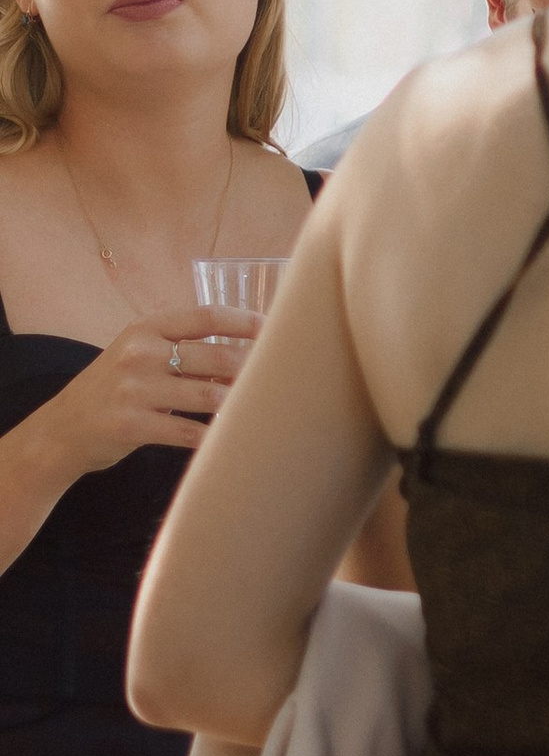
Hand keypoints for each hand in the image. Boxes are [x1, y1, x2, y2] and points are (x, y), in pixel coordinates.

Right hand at [40, 306, 256, 479]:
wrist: (61, 429)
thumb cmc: (112, 389)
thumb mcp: (137, 355)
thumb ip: (180, 347)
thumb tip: (244, 350)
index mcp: (145, 329)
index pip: (207, 316)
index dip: (247, 322)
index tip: (275, 330)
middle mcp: (140, 353)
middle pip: (215, 356)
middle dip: (252, 369)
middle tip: (281, 377)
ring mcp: (134, 390)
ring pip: (208, 395)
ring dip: (239, 403)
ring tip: (261, 408)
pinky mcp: (131, 425)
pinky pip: (188, 431)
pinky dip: (214, 436)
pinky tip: (230, 439)